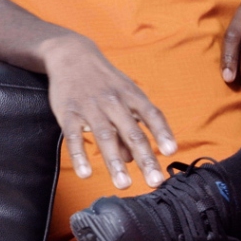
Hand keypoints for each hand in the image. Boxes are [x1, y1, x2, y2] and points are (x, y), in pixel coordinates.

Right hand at [39, 33, 176, 188]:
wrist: (71, 55)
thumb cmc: (103, 80)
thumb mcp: (123, 94)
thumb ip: (130, 125)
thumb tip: (133, 158)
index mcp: (131, 95)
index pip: (152, 115)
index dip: (162, 132)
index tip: (172, 152)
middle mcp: (113, 101)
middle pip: (132, 132)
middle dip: (145, 158)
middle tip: (154, 182)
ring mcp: (90, 107)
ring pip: (105, 136)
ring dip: (115, 162)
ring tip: (123, 184)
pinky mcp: (68, 113)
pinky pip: (74, 137)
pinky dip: (79, 155)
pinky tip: (85, 174)